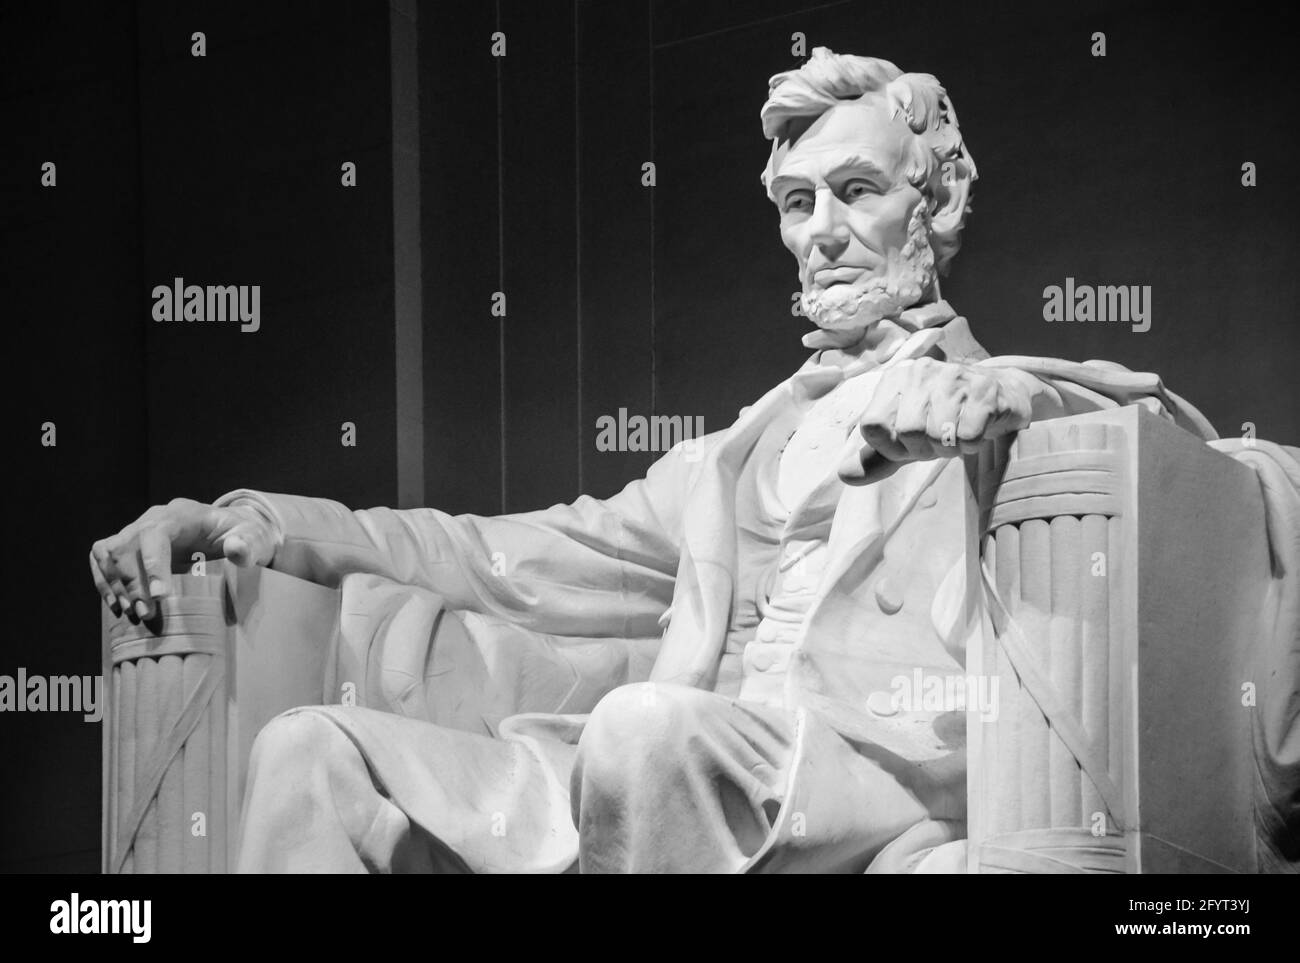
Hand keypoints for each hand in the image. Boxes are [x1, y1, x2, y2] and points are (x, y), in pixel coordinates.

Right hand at [90, 498, 278, 621]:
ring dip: (114, 584)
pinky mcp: (129, 545)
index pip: (155, 534)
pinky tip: (117, 606)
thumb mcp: (253, 539)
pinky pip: (102, 559)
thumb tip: (235, 549)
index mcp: (181, 514)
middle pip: (126, 546)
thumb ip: (247, 544)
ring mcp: (137, 530)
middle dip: (132, 583)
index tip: (160, 596)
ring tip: (131, 613)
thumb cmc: (242, 536)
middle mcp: (152, 518)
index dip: (153, 564)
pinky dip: (105, 582)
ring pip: (109, 552)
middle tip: (146, 614)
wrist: (231, 533)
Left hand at [839, 358, 1037, 484]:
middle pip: (907, 431)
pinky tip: (976, 429)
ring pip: (938, 434)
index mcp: (894, 379)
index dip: (889, 446)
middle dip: (924, 448)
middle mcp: (920, 371)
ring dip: (950, 448)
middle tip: (938, 441)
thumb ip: (875, 459)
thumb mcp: (905, 441)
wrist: (998, 399)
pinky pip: (968, 435)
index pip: (872, 425)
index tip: (908, 445)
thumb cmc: (944, 421)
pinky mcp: (984, 390)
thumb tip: (844, 476)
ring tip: (957, 434)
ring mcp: (954, 377)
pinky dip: (972, 444)